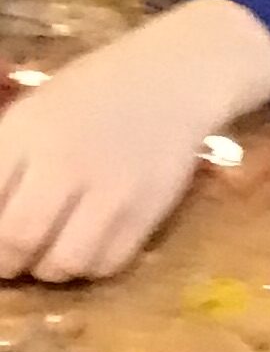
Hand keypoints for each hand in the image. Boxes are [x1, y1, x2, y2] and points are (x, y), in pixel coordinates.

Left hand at [0, 0, 269, 280]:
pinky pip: (108, 264)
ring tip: (50, 256)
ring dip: (48, 269)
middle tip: (10, 262)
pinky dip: (89, 267)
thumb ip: (4, 163)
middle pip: (16, 239)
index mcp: (24, 133)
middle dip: (6, 262)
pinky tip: (87, 249)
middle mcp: (63, 163)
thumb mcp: (31, 115)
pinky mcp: (147, 213)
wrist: (170, 82)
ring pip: (63, 262)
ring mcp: (110, 191)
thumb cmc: (90, 95)